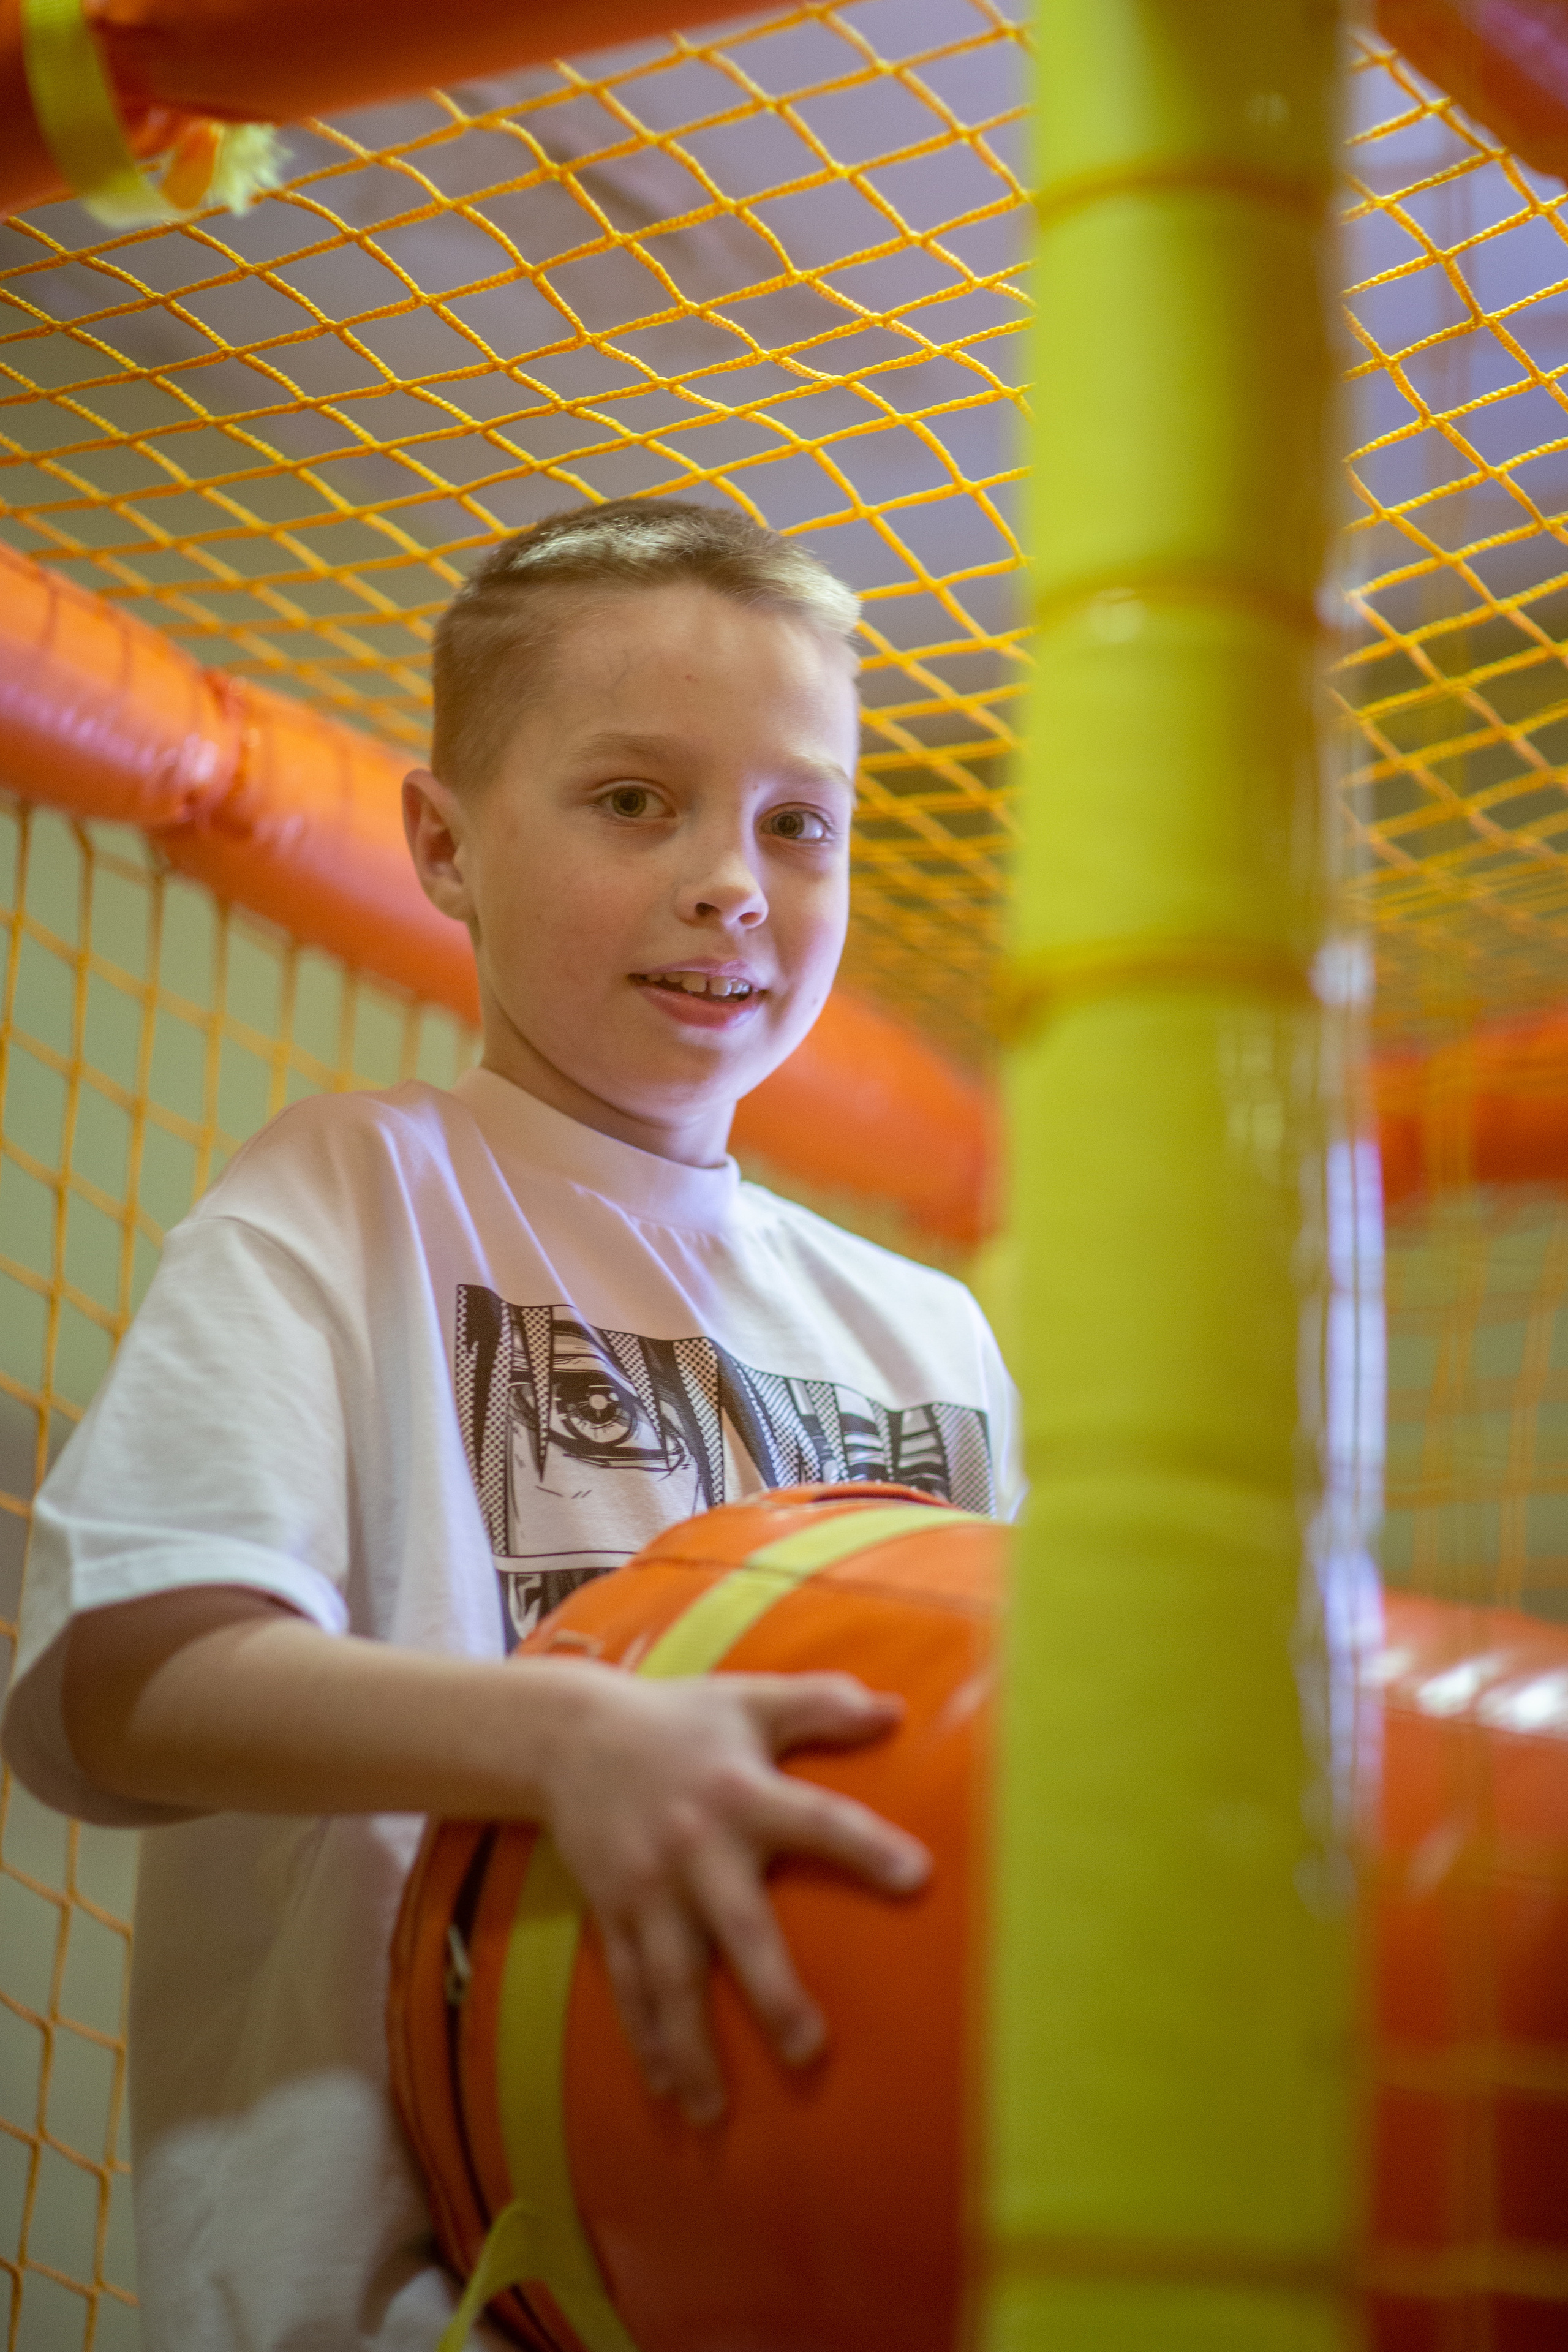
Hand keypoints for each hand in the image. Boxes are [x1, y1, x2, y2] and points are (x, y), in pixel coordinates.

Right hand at [538, 1668, 929, 2126]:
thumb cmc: (679, 1718)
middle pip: (738, 1927)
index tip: (919, 1876)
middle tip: (812, 2050)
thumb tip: (895, 1709)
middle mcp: (695, 1847)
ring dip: (692, 2047)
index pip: (815, 1819)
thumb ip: (822, 1703)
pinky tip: (666, 2090)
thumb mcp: (750, 1698)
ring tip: (715, 2113)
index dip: (865, 1846)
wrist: (568, 1735)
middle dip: (771, 1992)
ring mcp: (648, 1888)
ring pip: (672, 1978)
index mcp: (740, 1791)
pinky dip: (645, 2040)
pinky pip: (628, 1985)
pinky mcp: (613, 1912)